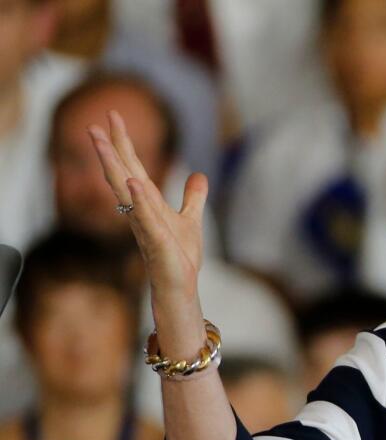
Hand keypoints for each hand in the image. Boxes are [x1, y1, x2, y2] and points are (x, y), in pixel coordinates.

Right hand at [88, 110, 207, 299]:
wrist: (180, 286)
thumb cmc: (180, 256)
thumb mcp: (191, 220)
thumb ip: (193, 198)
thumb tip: (199, 175)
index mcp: (148, 202)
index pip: (132, 166)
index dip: (123, 142)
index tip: (113, 115)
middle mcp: (140, 210)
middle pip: (120, 173)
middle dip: (109, 149)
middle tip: (94, 123)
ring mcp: (144, 224)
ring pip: (123, 191)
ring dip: (113, 167)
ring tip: (102, 143)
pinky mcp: (155, 241)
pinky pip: (144, 216)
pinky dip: (139, 199)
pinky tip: (134, 182)